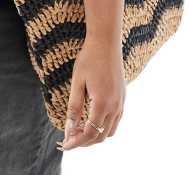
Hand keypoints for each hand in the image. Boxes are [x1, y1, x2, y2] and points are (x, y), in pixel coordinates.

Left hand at [57, 35, 125, 150]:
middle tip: (69, 139)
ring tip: (78, 131)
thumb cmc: (89, 58)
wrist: (106, 42)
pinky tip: (91, 120)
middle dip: (84, 142)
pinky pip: (115, 121)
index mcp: (103, 103)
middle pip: (100, 136)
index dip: (76, 142)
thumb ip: (74, 107)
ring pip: (110, 131)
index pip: (89, 133)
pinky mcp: (123, 98)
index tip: (65, 145)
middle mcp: (115, 106)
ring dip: (94, 135)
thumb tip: (69, 129)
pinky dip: (103, 127)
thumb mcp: (77, 82)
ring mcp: (121, 103)